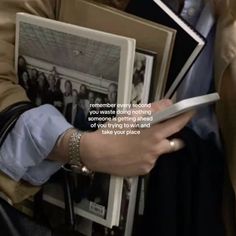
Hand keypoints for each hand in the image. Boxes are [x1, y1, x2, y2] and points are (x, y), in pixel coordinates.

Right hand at [80, 99, 194, 176]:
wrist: (94, 153)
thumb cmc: (110, 132)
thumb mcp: (129, 116)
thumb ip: (151, 110)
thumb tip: (168, 104)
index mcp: (153, 135)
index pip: (176, 125)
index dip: (186, 117)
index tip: (191, 111)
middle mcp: (155, 151)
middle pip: (174, 143)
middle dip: (171, 136)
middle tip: (158, 130)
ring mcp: (149, 163)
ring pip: (160, 152)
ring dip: (155, 146)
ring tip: (137, 142)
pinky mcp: (142, 172)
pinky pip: (150, 161)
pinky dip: (146, 155)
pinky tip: (131, 152)